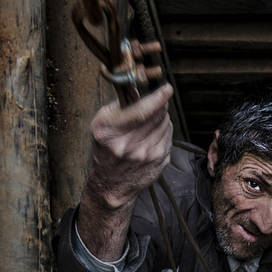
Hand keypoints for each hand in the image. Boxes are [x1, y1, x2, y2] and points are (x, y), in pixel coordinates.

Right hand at [77, 83, 173, 260]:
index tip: (167, 89)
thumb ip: (121, 104)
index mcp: (111, 132)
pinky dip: (164, 131)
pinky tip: (152, 136)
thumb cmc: (106, 147)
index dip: (158, 98)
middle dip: (159, 105)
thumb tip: (141, 88)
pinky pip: (169, 136)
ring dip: (161, 118)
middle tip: (156, 103)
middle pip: (158, 115)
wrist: (111, 183)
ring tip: (149, 123)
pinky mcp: (160, 161)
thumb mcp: (102, 122)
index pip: (142, 111)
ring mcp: (147, 155)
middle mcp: (129, 145)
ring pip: (166, 124)